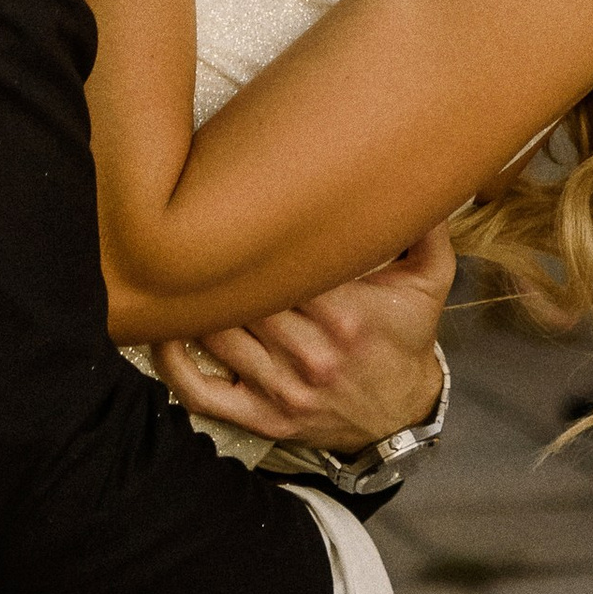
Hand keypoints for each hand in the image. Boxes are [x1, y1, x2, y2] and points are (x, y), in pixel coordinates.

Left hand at [155, 224, 453, 455]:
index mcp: (347, 314)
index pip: (283, 267)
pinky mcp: (263, 418)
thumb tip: (418, 175)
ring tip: (173, 268)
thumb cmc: (406, 337)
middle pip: (244, 298)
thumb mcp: (431, 281)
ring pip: (216, 336)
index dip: (255, 236)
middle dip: (217, 264)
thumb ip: (426, 228)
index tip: (237, 206)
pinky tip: (161, 333)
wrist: (400, 414)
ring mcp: (283, 390)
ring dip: (191, 304)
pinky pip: (201, 393)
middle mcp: (312, 354)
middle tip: (194, 225)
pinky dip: (172, 365)